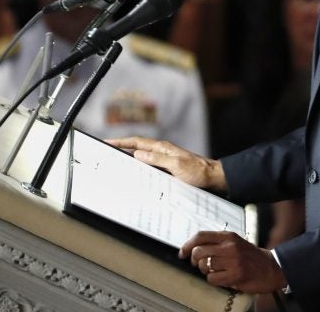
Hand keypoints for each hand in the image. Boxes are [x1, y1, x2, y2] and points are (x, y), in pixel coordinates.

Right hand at [106, 136, 226, 192]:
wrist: (213, 177)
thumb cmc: (198, 172)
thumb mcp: (176, 165)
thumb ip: (157, 159)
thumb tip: (137, 154)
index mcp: (162, 148)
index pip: (137, 142)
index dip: (121, 142)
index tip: (107, 142)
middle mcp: (162, 152)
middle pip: (137, 147)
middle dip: (121, 147)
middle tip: (107, 150)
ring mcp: (165, 159)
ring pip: (142, 156)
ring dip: (129, 157)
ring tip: (116, 161)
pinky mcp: (168, 168)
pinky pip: (149, 165)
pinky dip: (139, 166)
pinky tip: (135, 172)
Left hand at [180, 231, 287, 293]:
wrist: (271, 268)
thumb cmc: (250, 256)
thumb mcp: (235, 242)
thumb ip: (217, 242)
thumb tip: (194, 247)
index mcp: (228, 236)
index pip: (200, 236)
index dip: (187, 245)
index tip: (182, 253)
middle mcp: (229, 246)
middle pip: (199, 251)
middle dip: (194, 260)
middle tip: (198, 264)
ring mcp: (233, 261)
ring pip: (204, 266)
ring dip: (206, 271)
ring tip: (216, 271)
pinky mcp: (235, 275)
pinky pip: (212, 279)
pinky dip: (214, 280)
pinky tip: (223, 278)